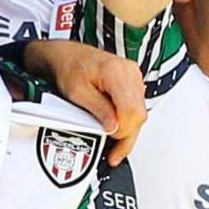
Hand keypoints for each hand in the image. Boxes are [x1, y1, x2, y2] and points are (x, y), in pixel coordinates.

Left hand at [27, 40, 147, 165]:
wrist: (68, 55)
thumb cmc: (69, 68)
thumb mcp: (77, 92)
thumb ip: (98, 110)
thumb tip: (113, 128)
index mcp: (117, 73)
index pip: (131, 110)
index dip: (122, 131)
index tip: (111, 145)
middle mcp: (130, 73)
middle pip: (139, 112)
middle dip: (128, 136)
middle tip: (115, 153)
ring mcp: (134, 76)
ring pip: (141, 111)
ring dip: (129, 130)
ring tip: (116, 147)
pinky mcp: (133, 81)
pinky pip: (137, 105)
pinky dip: (128, 120)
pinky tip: (118, 130)